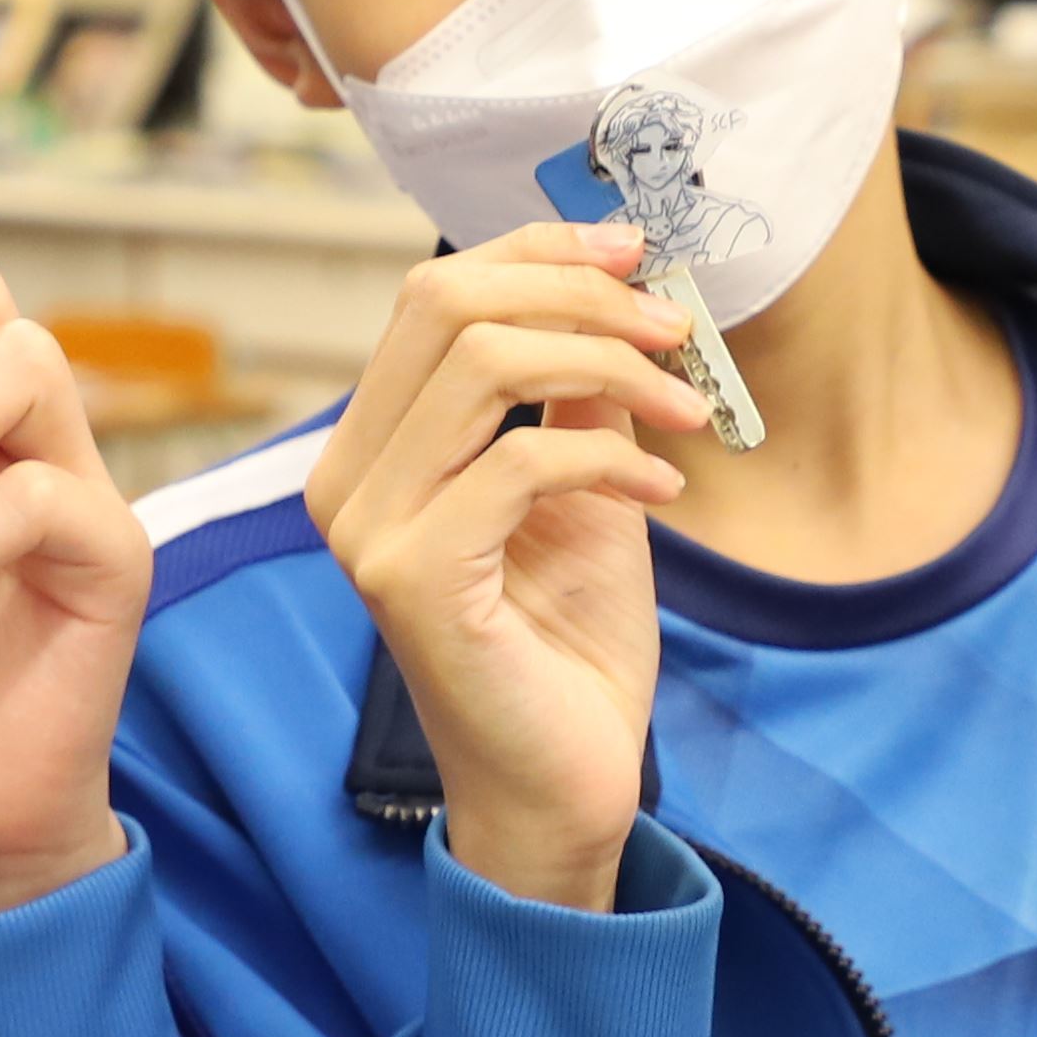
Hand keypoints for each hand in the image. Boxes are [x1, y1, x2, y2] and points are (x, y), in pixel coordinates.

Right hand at [303, 223, 711, 910]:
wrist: (567, 786)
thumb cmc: (569, 647)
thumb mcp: (585, 489)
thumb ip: (577, 394)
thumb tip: (616, 286)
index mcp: (374, 447)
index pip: (432, 294)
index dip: (536, 252)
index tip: (634, 251)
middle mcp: (347, 480)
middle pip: (447, 306)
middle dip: (579, 295)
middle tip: (675, 325)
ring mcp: (368, 529)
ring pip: (485, 365)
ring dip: (612, 366)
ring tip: (690, 407)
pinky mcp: (411, 578)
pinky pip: (522, 460)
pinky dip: (614, 459)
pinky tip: (666, 494)